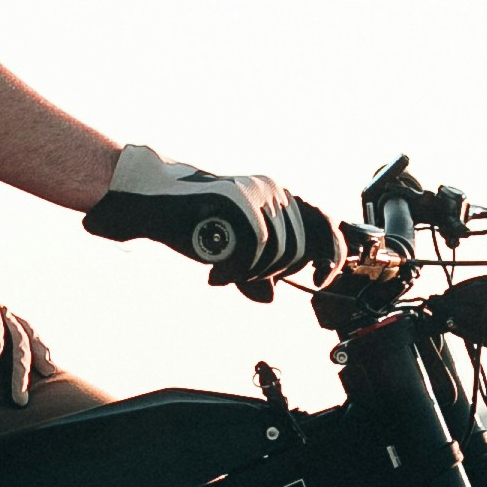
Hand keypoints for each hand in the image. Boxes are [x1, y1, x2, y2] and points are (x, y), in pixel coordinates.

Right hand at [80, 143, 346, 302]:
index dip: (332, 254)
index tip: (322, 279)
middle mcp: (273, 191)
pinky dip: (236, 272)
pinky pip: (256, 252)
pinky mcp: (241, 204)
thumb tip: (270, 295)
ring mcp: (258, 195)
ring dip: (252, 273)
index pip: (325, 224)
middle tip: (242, 276)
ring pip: (280, 253)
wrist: (153, 203)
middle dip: (276, 273)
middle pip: (300, 249)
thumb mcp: (230, 250)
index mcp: (277, 196)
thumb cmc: (190, 223)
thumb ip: (254, 268)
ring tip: (223, 272)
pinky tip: (216, 273)